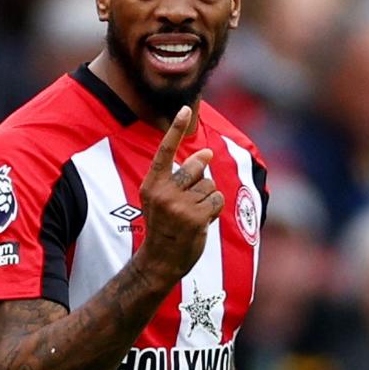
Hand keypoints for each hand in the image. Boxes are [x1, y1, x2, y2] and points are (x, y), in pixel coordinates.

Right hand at [136, 106, 223, 281]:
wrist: (159, 260)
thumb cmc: (164, 226)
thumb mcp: (162, 198)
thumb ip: (181, 175)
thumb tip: (207, 152)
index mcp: (152, 184)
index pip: (165, 151)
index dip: (176, 129)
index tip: (185, 109)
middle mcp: (163, 192)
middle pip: (196, 168)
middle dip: (200, 181)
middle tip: (186, 203)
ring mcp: (178, 205)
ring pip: (209, 186)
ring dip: (207, 200)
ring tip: (191, 217)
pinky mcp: (195, 217)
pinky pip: (217, 201)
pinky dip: (213, 211)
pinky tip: (200, 223)